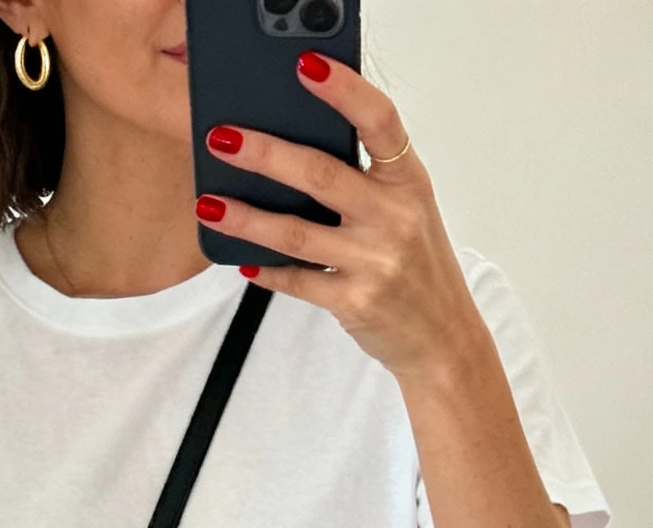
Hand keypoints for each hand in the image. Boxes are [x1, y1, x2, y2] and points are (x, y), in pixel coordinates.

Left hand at [197, 55, 484, 387]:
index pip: (379, 122)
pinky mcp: (355, 302)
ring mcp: (375, 262)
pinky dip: (265, 269)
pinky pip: (297, 281)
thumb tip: (290, 154)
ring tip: (210, 203)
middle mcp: (394, 217)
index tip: (306, 66)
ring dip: (247, 217)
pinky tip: (240, 256)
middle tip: (222, 139)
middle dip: (265, 154)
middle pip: (321, 174)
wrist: (443, 335)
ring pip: (297, 233)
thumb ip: (365, 179)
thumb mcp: (407, 210)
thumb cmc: (416, 265)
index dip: (344, 90)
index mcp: (408, 181)